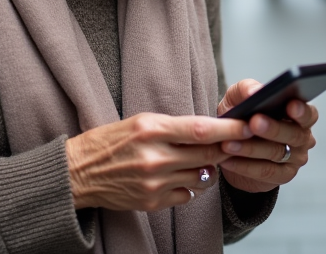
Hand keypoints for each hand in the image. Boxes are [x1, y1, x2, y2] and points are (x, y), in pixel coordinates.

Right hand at [65, 113, 252, 211]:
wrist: (77, 173)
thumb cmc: (108, 141)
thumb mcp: (139, 122)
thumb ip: (173, 126)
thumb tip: (208, 129)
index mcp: (152, 129)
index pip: (201, 130)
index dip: (229, 129)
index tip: (247, 124)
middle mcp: (155, 157)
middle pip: (208, 154)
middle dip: (226, 149)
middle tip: (236, 143)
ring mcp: (155, 182)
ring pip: (202, 176)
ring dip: (209, 168)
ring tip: (200, 160)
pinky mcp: (153, 202)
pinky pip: (187, 193)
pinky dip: (190, 185)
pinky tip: (179, 175)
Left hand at [215, 79, 318, 192]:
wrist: (229, 147)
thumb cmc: (240, 115)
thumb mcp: (239, 97)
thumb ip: (247, 89)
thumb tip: (254, 92)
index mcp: (299, 115)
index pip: (309, 113)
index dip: (301, 110)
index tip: (290, 105)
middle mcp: (302, 138)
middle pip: (293, 134)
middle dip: (273, 128)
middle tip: (254, 122)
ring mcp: (295, 159)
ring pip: (276, 153)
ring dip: (251, 148)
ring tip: (229, 143)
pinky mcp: (282, 176)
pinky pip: (264, 172)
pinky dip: (244, 166)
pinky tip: (227, 160)